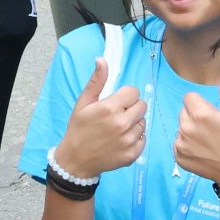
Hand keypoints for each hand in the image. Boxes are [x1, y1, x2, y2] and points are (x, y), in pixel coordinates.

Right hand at [57, 58, 147, 175]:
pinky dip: (135, 139)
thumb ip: (96, 81)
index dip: (125, 96)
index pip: (134, 92)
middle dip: (131, 107)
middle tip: (117, 115)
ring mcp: (129, 140)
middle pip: (142, 106)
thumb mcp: (83, 103)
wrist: (76, 160)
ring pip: (143, 122)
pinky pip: (143, 139)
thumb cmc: (79, 128)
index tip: (116, 102)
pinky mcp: (133, 154)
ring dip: (133, 123)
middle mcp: (122, 124)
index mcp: (110, 108)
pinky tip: (121, 140)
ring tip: (118, 129)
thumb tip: (102, 59)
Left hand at [173, 75, 219, 185]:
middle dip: (195, 116)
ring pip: (181, 128)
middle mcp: (187, 128)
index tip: (212, 114)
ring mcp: (181, 144)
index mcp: (200, 114)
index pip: (189, 97)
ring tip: (208, 141)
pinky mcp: (179, 157)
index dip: (201, 104)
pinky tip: (202, 151)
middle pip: (184, 112)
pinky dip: (187, 145)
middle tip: (211, 129)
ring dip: (190, 131)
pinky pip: (178, 143)